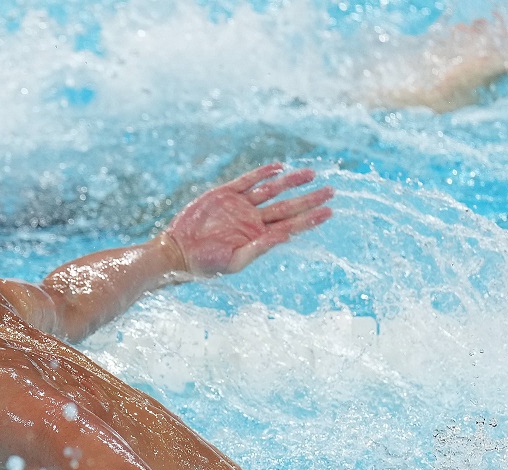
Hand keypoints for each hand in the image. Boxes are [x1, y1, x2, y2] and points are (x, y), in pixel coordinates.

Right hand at [164, 163, 333, 275]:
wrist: (177, 251)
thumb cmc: (205, 264)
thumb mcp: (234, 261)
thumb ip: (259, 248)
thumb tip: (286, 236)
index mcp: (257, 237)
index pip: (291, 225)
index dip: (310, 218)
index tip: (329, 211)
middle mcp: (252, 220)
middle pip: (287, 207)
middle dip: (309, 199)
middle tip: (331, 191)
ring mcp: (239, 206)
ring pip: (272, 190)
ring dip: (291, 182)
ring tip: (311, 174)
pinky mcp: (224, 194)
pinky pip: (248, 180)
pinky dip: (263, 173)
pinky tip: (278, 168)